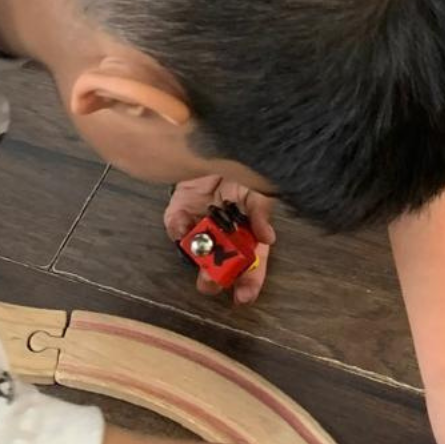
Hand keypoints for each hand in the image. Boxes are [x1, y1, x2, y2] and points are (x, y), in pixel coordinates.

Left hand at [163, 175, 277, 304]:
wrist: (211, 146)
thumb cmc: (242, 168)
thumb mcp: (258, 187)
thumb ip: (261, 211)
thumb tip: (269, 238)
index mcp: (247, 233)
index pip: (251, 264)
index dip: (249, 282)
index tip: (243, 297)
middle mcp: (223, 236)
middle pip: (220, 265)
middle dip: (215, 278)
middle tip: (210, 283)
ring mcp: (200, 227)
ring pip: (195, 252)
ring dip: (195, 256)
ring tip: (198, 253)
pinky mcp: (178, 214)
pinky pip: (175, 228)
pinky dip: (177, 228)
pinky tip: (183, 225)